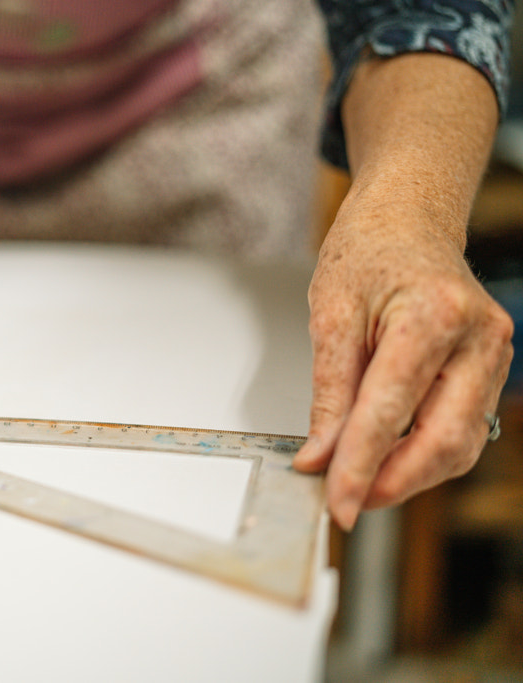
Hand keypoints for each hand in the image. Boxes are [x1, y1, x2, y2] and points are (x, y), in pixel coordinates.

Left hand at [293, 204, 513, 530]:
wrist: (408, 220)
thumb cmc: (368, 254)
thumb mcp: (330, 314)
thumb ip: (329, 392)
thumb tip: (320, 456)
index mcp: (434, 316)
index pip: (392, 412)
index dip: (360, 465)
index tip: (336, 503)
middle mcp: (479, 338)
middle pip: (443, 439)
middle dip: (392, 482)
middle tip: (347, 503)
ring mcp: (495, 355)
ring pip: (459, 444)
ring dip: (409, 475)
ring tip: (359, 481)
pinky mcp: (492, 370)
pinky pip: (463, 429)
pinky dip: (423, 454)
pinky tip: (387, 458)